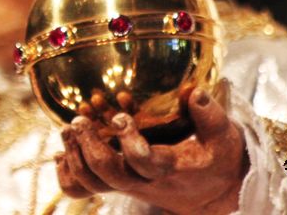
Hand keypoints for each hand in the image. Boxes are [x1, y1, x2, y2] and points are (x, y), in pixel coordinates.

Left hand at [55, 85, 246, 214]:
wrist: (212, 195)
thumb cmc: (216, 159)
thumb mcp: (224, 137)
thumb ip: (210, 115)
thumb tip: (195, 92)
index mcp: (170, 169)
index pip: (145, 162)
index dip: (130, 142)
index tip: (120, 116)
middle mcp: (145, 181)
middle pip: (109, 174)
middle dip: (90, 147)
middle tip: (78, 121)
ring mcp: (129, 185)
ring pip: (93, 183)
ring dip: (75, 158)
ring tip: (68, 129)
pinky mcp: (118, 184)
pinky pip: (85, 189)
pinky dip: (69, 174)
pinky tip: (62, 151)